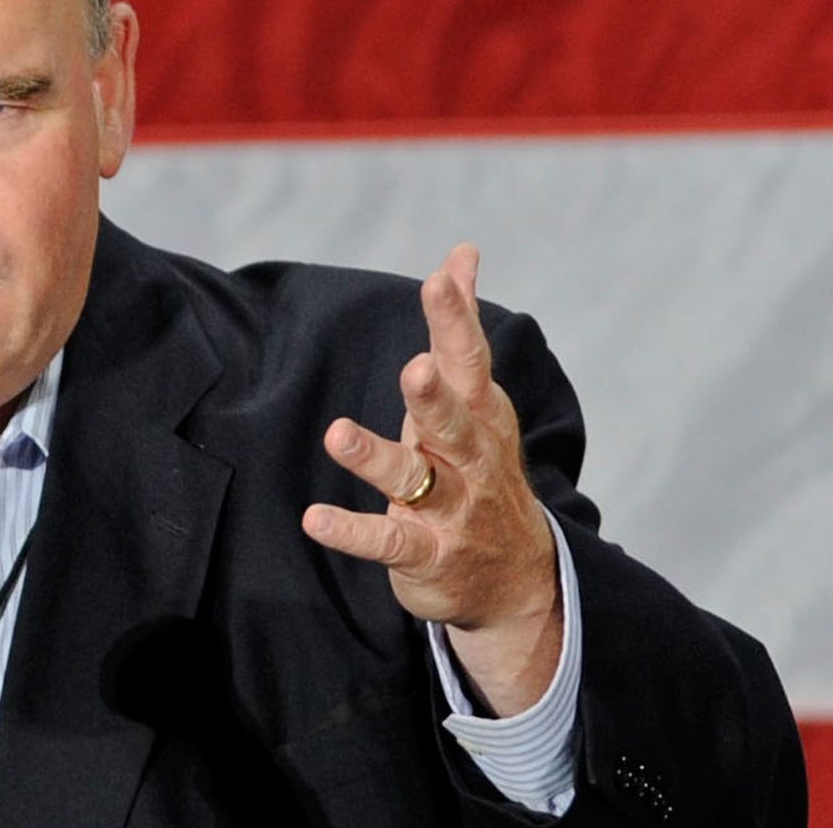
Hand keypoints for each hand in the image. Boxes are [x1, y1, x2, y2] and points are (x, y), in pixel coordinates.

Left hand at [300, 244, 561, 715]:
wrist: (517, 579)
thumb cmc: (479, 467)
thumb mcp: (475, 399)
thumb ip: (458, 328)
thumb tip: (462, 253)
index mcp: (480, 414)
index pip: (469, 361)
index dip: (455, 320)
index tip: (441, 278)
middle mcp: (469, 458)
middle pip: (451, 421)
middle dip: (433, 395)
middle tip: (416, 366)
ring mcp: (449, 509)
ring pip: (412, 479)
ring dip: (375, 457)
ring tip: (338, 434)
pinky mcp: (425, 553)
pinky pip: (387, 540)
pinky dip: (351, 531)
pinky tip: (315, 520)